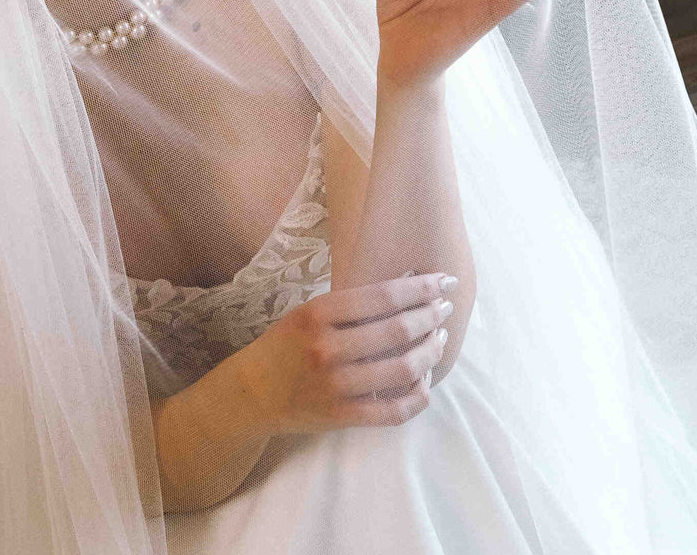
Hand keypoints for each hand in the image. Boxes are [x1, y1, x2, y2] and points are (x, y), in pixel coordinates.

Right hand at [236, 272, 457, 433]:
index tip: (442, 280)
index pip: (382, 296)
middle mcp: (326, 348)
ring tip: (439, 338)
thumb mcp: (306, 313)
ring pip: (403, 369)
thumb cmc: (284, 346)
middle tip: (445, 307)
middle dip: (431, 315)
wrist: (251, 393)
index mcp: (316, 314)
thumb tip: (406, 288)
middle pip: (398, 330)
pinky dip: (419, 395)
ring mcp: (336, 385)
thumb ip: (348, 306)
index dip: (420, 287)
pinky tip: (426, 380)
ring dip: (431, 351)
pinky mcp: (343, 416)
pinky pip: (395, 410)